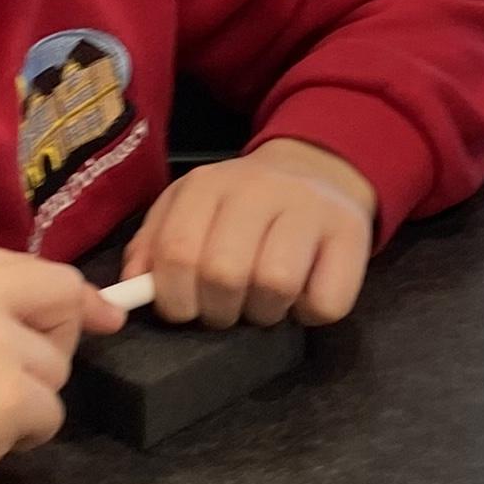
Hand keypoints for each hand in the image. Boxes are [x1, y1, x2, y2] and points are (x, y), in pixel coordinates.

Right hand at [0, 244, 128, 483]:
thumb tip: (83, 308)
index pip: (35, 269)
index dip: (66, 299)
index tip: (101, 319)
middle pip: (62, 297)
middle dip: (56, 341)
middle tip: (8, 381)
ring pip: (56, 367)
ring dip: (29, 398)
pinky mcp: (9, 392)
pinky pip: (51, 415)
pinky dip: (26, 435)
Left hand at [133, 140, 376, 331]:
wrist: (319, 170)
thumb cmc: (243, 205)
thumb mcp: (190, 209)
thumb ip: (154, 244)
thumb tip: (132, 288)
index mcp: (209, 185)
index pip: (177, 251)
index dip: (174, 297)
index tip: (184, 308)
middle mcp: (259, 189)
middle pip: (223, 274)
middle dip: (218, 311)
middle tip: (226, 309)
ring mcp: (309, 209)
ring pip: (275, 286)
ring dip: (264, 313)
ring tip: (264, 303)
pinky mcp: (351, 234)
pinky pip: (324, 301)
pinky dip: (308, 314)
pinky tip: (302, 297)